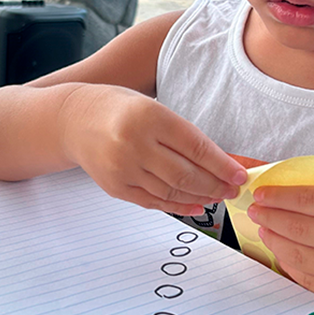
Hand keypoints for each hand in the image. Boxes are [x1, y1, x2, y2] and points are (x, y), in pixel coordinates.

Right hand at [60, 84, 246, 215]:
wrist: (73, 119)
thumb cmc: (119, 108)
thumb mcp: (153, 108)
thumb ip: (183, 135)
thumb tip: (222, 161)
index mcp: (150, 117)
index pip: (196, 147)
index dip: (222, 165)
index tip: (240, 174)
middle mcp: (135, 144)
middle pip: (186, 174)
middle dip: (216, 185)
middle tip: (233, 189)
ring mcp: (123, 168)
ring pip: (172, 191)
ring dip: (201, 197)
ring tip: (218, 196)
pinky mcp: (115, 187)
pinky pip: (154, 202)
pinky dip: (179, 206)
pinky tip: (196, 205)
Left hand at [248, 185, 313, 311]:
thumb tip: (284, 193)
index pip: (311, 200)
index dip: (280, 196)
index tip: (261, 193)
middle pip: (301, 228)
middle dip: (271, 218)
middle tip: (256, 211)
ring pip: (300, 256)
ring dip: (275, 241)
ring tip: (265, 229)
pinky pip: (309, 280)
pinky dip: (290, 265)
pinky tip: (281, 252)